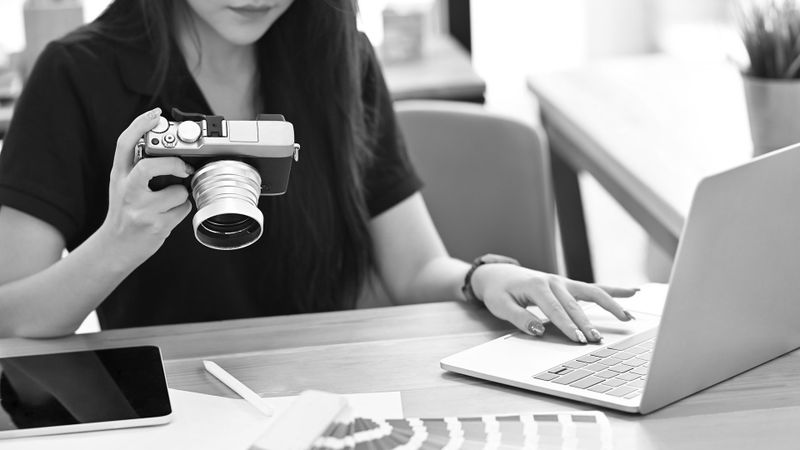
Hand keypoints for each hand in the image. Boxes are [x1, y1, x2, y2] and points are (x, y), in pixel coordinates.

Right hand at [100, 107, 193, 263]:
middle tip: (183, 167)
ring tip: (170, 201)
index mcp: (118, 176)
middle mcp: (126, 191)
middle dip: (172, 164)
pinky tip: (170, 214)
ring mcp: (140, 210)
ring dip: (182, 195)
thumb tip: (170, 147)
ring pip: (177, 192)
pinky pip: (183, 209)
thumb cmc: (126, 212)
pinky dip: (183, 209)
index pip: (124, 144)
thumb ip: (138, 166)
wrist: (115, 247)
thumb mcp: (123, 185)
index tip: (156, 115)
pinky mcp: (155, 226)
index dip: (140, 125)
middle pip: (148, 166)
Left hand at [470, 264, 636, 343]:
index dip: (567, 326)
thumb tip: (538, 330)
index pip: (554, 310)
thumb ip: (519, 318)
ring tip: (627, 317)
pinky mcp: (569, 285)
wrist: (499, 274)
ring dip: (610, 304)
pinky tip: (632, 293)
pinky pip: (593, 288)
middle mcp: (553, 281)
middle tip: (597, 339)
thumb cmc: (500, 291)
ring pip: (591, 292)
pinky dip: (613, 290)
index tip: (578, 340)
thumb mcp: (501, 305)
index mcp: (536, 286)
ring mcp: (563, 282)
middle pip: (574, 305)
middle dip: (586, 323)